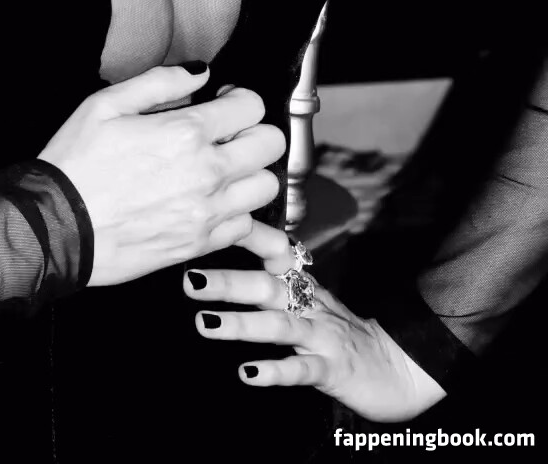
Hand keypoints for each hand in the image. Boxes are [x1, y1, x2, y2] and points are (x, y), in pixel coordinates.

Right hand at [39, 69, 284, 287]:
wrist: (58, 228)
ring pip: (267, 187)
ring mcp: (208, 213)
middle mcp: (207, 173)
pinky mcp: (201, 245)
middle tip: (227, 132)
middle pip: (271, 144)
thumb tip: (200, 73)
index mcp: (186, 132)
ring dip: (251, 171)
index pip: (251, 105)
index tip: (221, 101)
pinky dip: (239, 212)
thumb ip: (160, 81)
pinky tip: (217, 202)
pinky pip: (248, 226)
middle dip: (253, 129)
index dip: (238, 96)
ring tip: (224, 167)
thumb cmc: (76, 164)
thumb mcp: (106, 104)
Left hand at [183, 223, 447, 421]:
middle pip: (268, 287)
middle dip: (228, 282)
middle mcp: (311, 305)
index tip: (213, 220)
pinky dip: (276, 371)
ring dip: (242, 324)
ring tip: (205, 324)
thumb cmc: (343, 333)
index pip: (275, 251)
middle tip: (191, 279)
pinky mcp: (334, 370)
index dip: (247, 235)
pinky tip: (249, 373)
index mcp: (304, 286)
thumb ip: (275, 282)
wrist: (401, 369)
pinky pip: (303, 370)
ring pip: (281, 326)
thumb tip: (229, 262)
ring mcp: (323, 337)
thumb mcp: (310, 302)